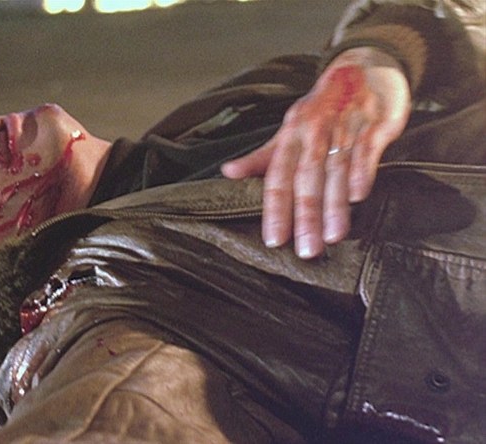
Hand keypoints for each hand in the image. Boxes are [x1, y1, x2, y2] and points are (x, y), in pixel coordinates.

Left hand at [221, 47, 410, 257]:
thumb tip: (228, 173)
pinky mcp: (374, 123)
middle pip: (306, 178)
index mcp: (290, 134)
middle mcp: (314, 130)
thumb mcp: (290, 128)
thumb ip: (263, 156)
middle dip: (305, 216)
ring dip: (334, 205)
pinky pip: (366, 151)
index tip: (274, 239)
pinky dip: (362, 172)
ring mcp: (345, 126)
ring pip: (336, 170)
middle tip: (306, 250)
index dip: (275, 209)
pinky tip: (359, 197)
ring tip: (332, 236)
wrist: (363, 65)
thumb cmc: (323, 106)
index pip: (277, 177)